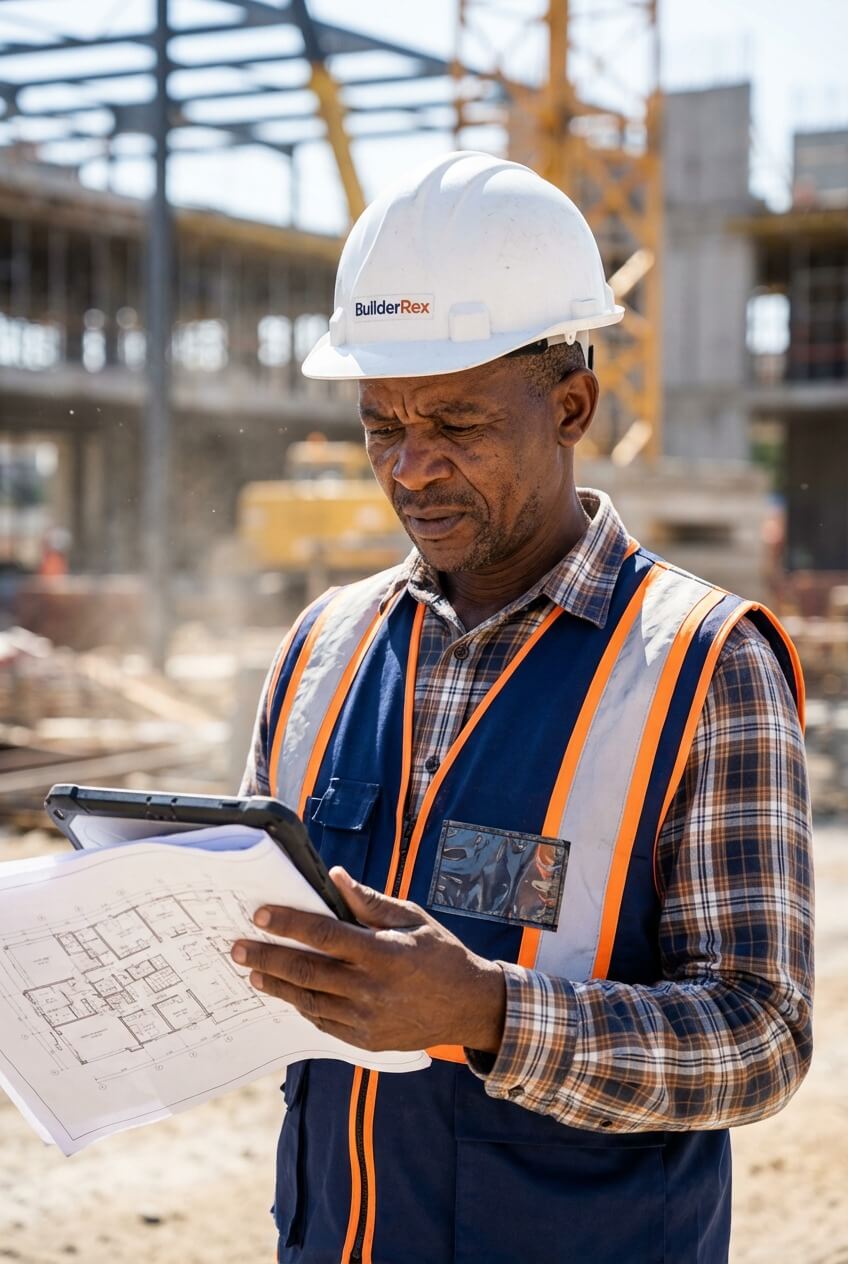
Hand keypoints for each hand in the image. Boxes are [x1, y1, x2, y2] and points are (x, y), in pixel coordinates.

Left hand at [231, 868, 505, 1053]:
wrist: (468, 1007)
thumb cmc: (441, 954)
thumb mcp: (412, 918)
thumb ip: (370, 901)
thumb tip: (335, 877)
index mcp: (382, 952)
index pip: (323, 935)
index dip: (288, 924)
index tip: (259, 916)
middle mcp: (370, 988)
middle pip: (305, 971)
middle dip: (266, 958)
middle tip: (238, 949)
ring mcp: (366, 1019)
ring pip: (308, 1001)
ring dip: (276, 985)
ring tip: (253, 972)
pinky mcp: (365, 1040)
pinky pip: (323, 1023)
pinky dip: (302, 1007)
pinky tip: (287, 994)